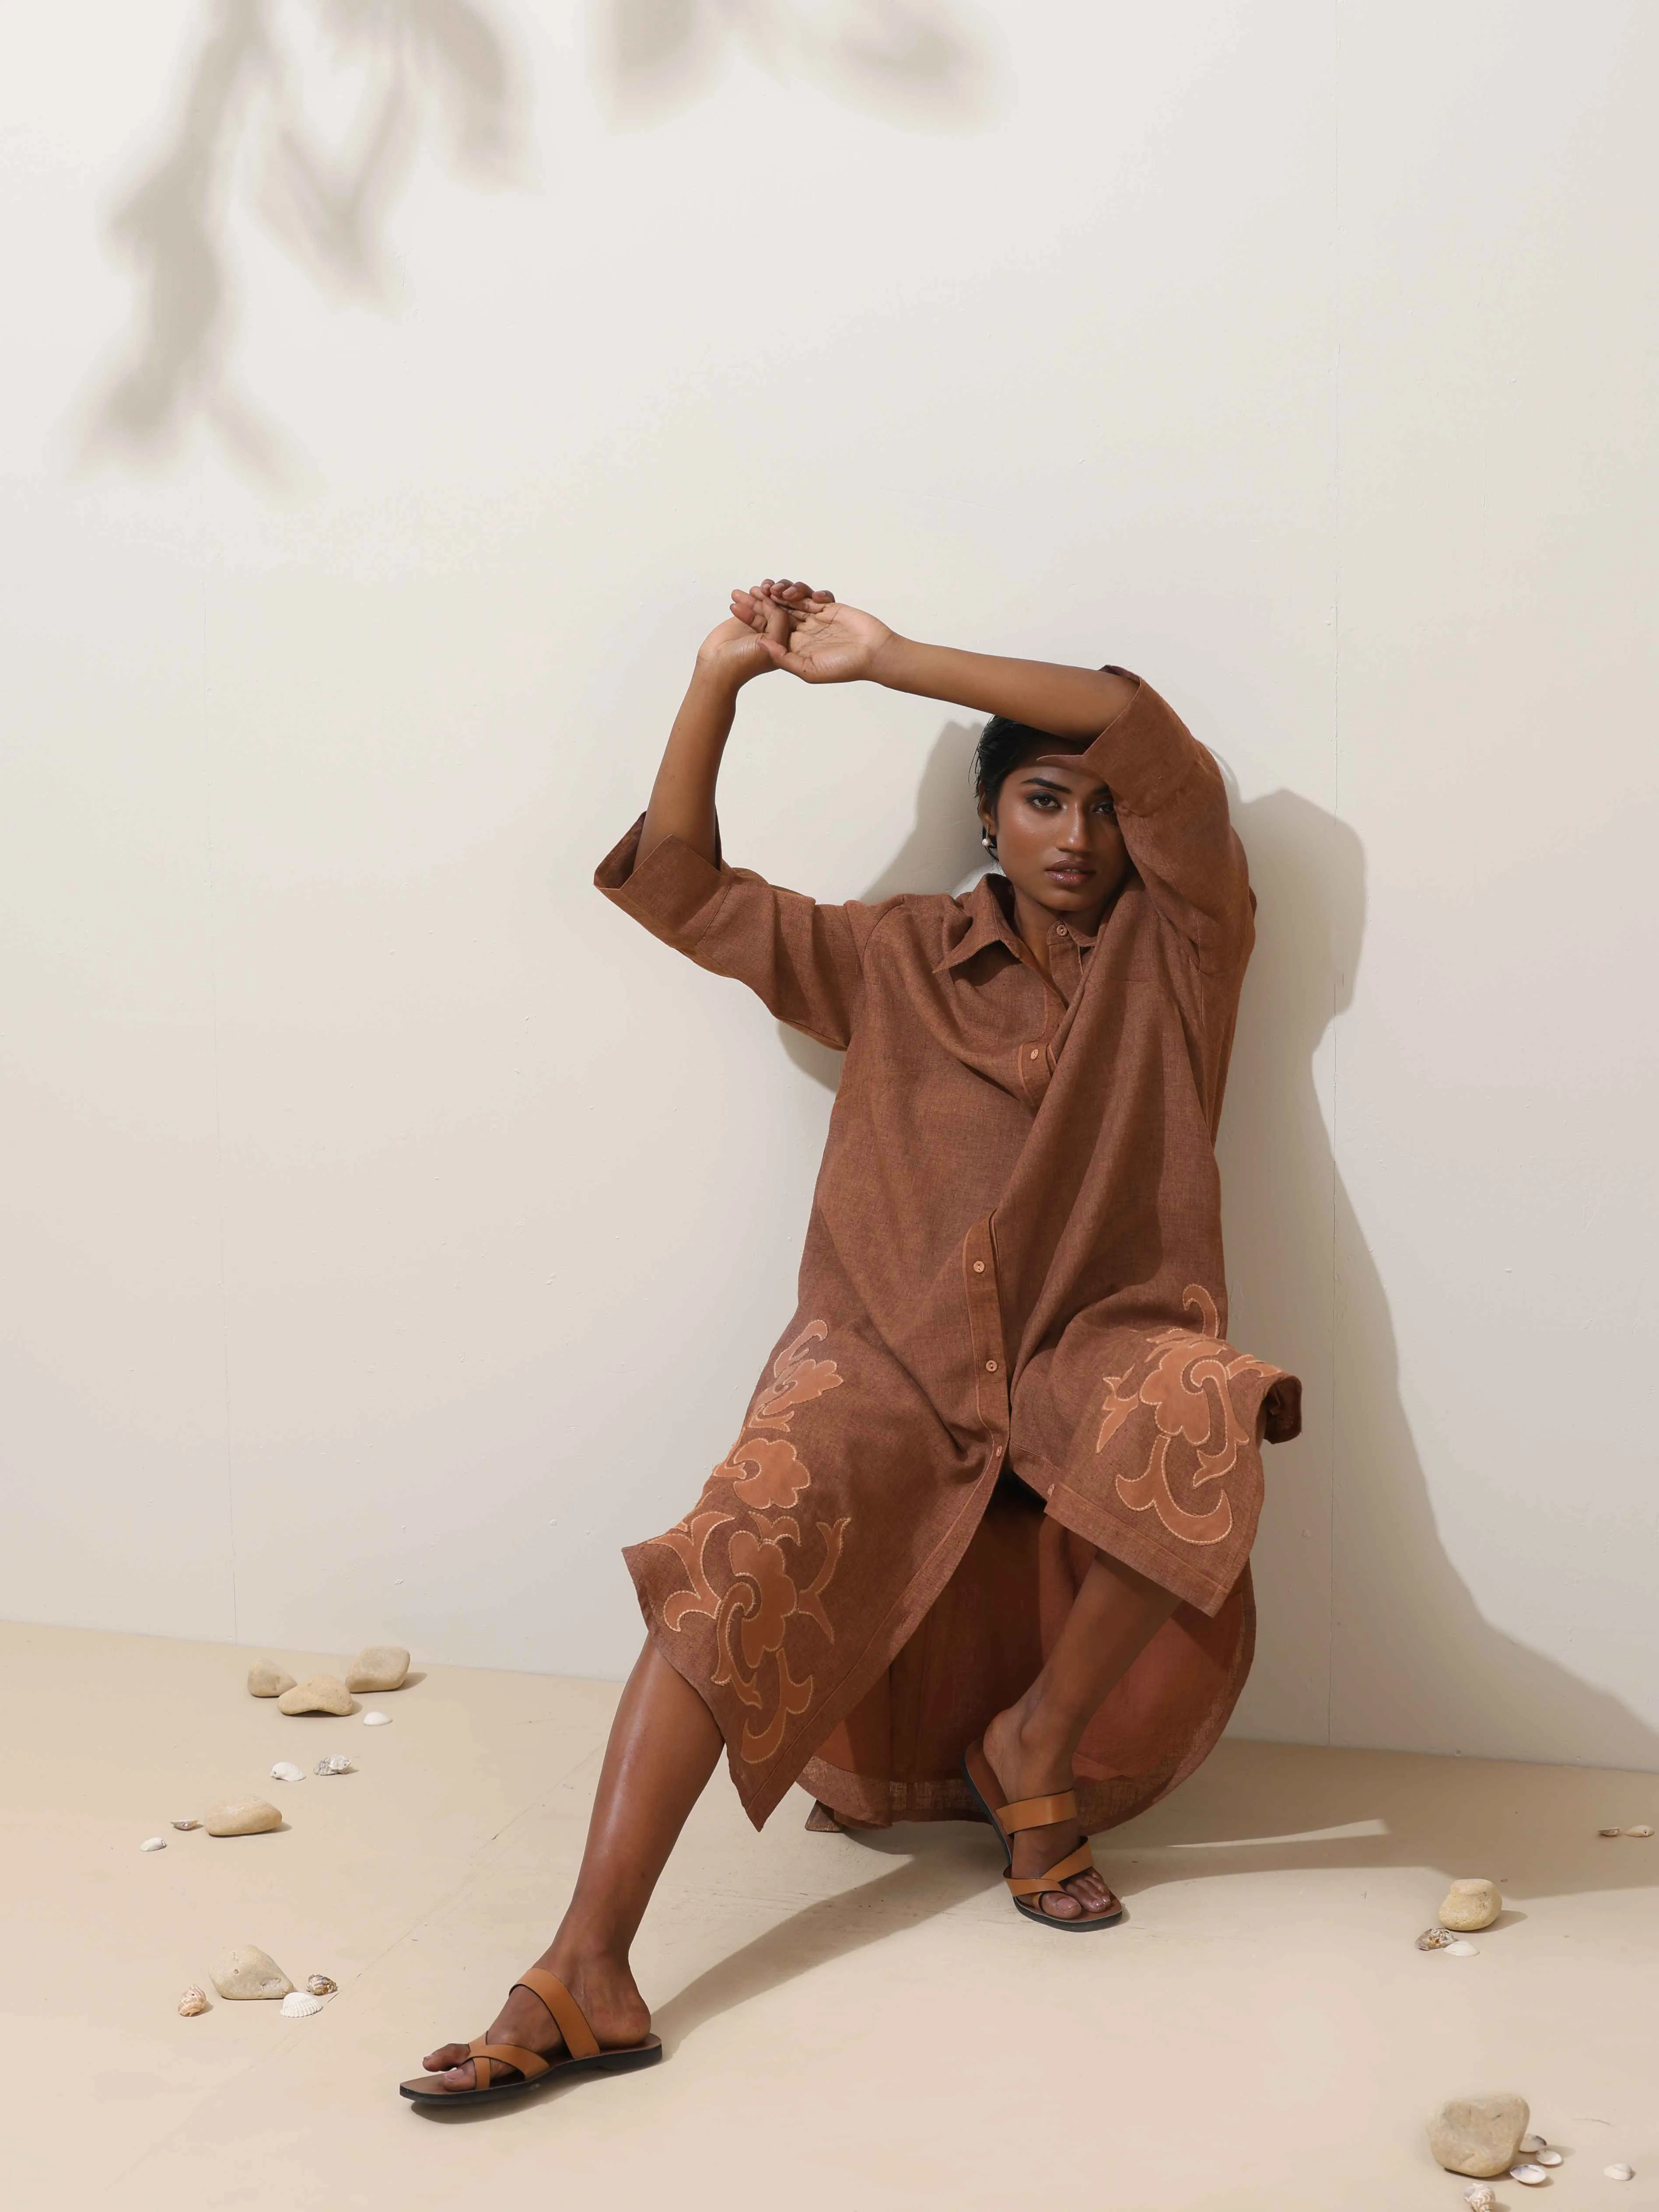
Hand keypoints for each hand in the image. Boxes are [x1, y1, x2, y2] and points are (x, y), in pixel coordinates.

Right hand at [694, 579, 833, 684]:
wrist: (717, 666)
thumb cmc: (745, 662)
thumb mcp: (772, 642)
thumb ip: (779, 622)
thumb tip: (773, 603)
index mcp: (789, 641)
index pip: (797, 614)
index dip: (791, 600)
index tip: (781, 593)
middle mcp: (778, 633)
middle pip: (782, 605)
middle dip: (774, 594)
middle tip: (765, 588)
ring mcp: (763, 626)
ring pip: (765, 603)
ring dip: (758, 594)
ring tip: (751, 591)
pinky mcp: (748, 621)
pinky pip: (751, 604)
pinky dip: (745, 598)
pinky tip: (737, 596)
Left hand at [751, 594, 894, 684]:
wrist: (874, 653)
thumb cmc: (844, 667)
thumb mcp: (808, 670)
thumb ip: (783, 658)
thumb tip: (760, 646)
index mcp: (795, 648)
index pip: (767, 631)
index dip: (750, 618)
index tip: (734, 608)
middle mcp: (802, 633)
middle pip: (775, 613)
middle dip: (758, 601)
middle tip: (743, 591)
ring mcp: (815, 619)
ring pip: (791, 601)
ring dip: (779, 593)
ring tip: (772, 589)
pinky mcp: (829, 606)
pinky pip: (811, 594)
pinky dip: (802, 591)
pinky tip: (794, 592)